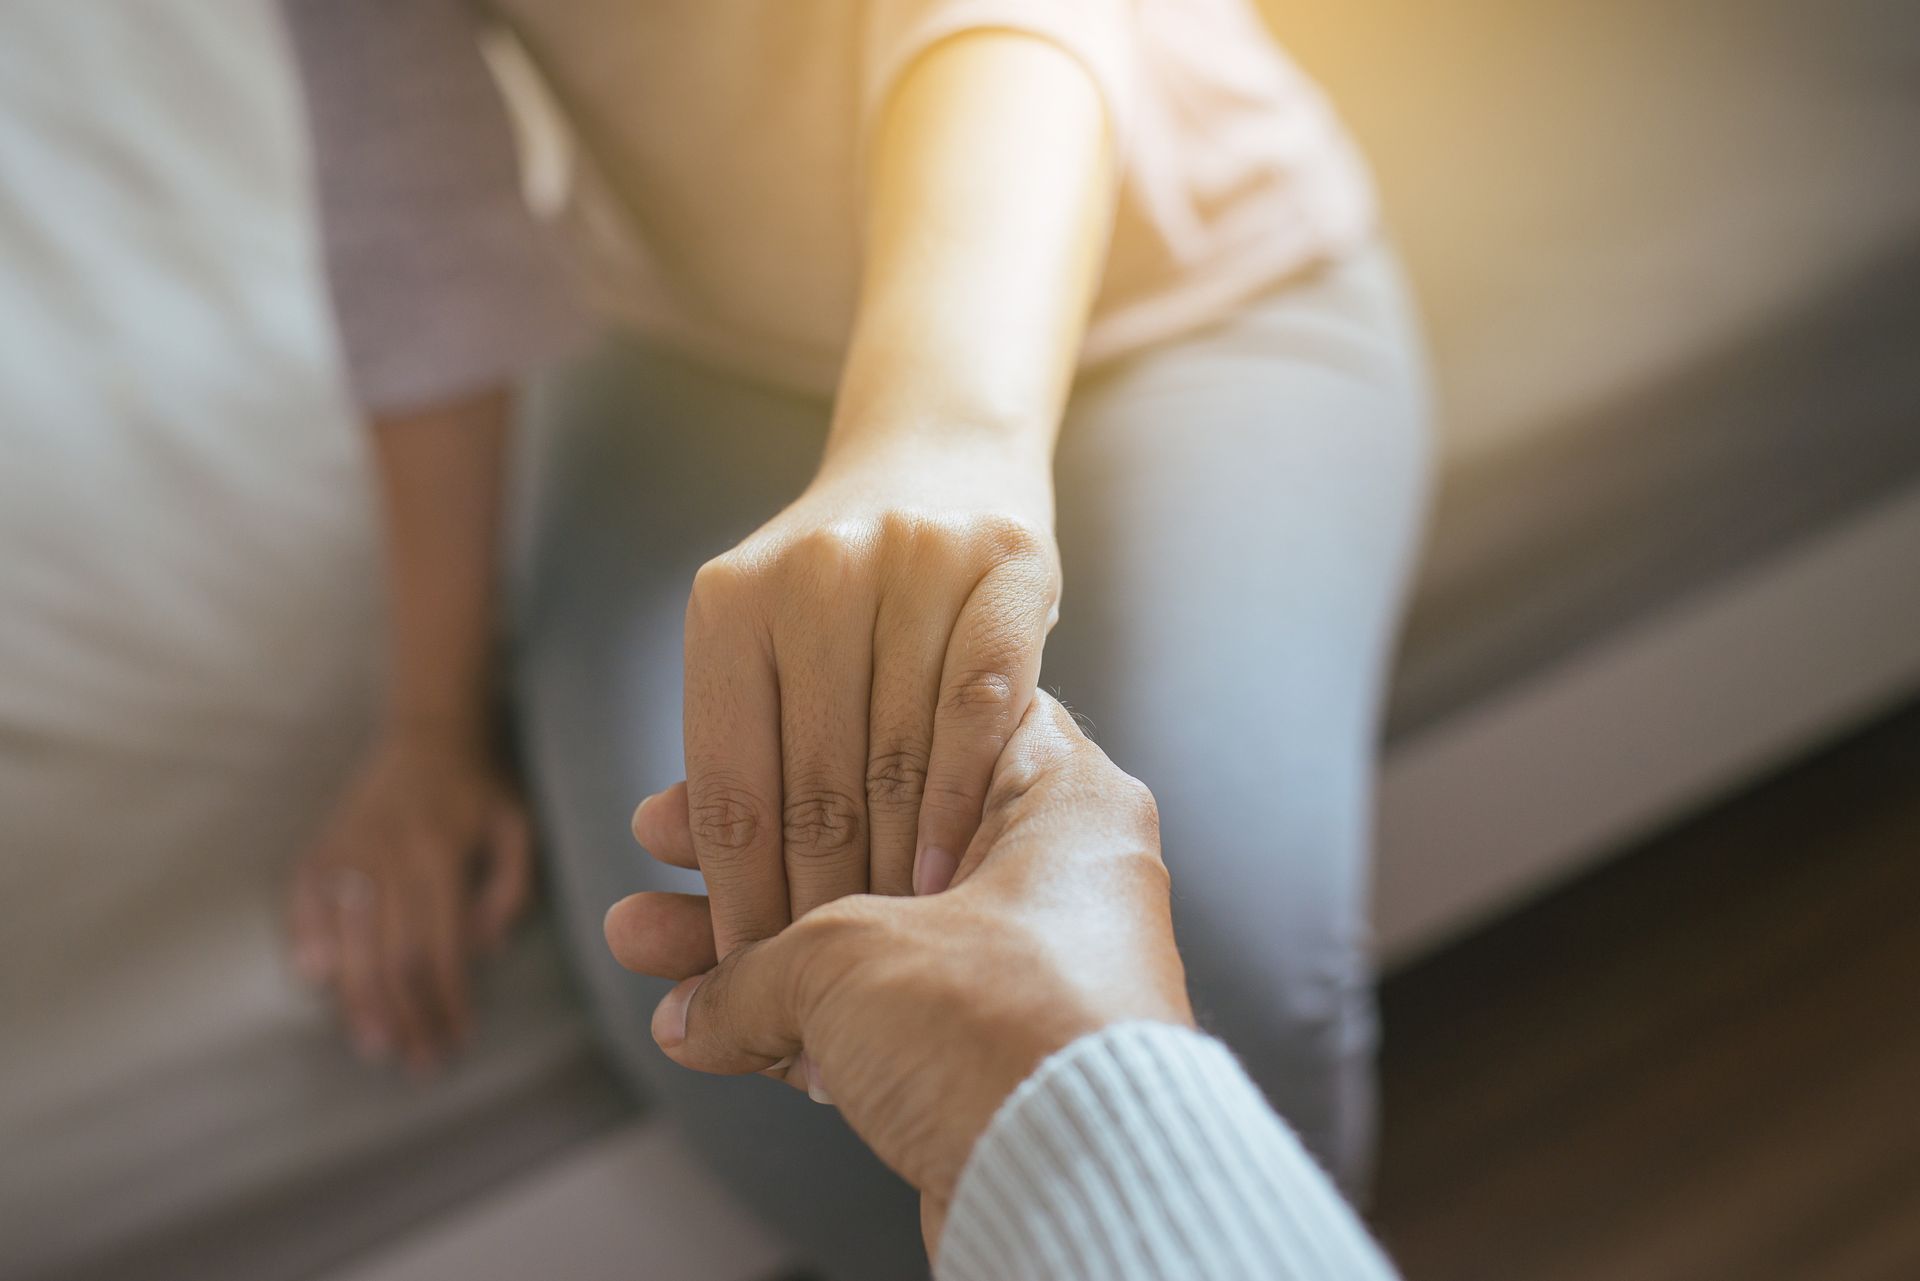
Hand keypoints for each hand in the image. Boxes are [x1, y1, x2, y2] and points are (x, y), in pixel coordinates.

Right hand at [288, 731, 531, 1074]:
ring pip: (346, 941)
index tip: (456, 1041)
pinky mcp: (321, 846)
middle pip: (390, 957)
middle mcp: (386, 857)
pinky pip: (304, 903)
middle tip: (416, 1063)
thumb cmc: (481, 790)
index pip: (440, 950)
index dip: (447, 1002)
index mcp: (438, 856)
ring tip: (374, 1043)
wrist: (428, 731)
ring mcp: (347, 851)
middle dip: (406, 1016)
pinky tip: (317, 982)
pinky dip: (306, 942)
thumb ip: (511, 890)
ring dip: (358, 999)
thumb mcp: (518, 830)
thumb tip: (484, 949)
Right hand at [607, 694, 1190, 1248]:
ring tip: (641, 940)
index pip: (925, 726)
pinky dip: (797, 1026)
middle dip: (751, 858)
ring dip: (751, 951)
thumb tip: (700, 1003)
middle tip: (662, 848)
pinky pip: (881, 1023)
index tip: (733, 762)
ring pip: (868, 939)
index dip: (809, 743)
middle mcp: (1056, 878)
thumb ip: (758, 964)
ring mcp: (1029, 973)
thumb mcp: (849, 954)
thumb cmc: (1009, 1030)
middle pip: (876, 838)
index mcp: (1059, 801)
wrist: (1073, 1185)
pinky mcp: (998, 1060)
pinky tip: (701, 1027)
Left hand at [678, 437, 1059, 957]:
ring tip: (889, 953)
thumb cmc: (840, 594)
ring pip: (895, 754)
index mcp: (727, 604)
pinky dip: (962, 802)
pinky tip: (951, 873)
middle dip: (816, 905)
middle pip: (811, 782)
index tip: (748, 985)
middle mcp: (810, 574)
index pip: (728, 784)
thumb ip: (734, 749)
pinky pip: (980, 708)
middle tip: (827, 997)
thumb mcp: (762, 646)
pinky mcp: (1003, 565)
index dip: (735, 899)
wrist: (941, 456)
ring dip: (891, 871)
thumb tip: (660, 857)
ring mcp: (911, 561)